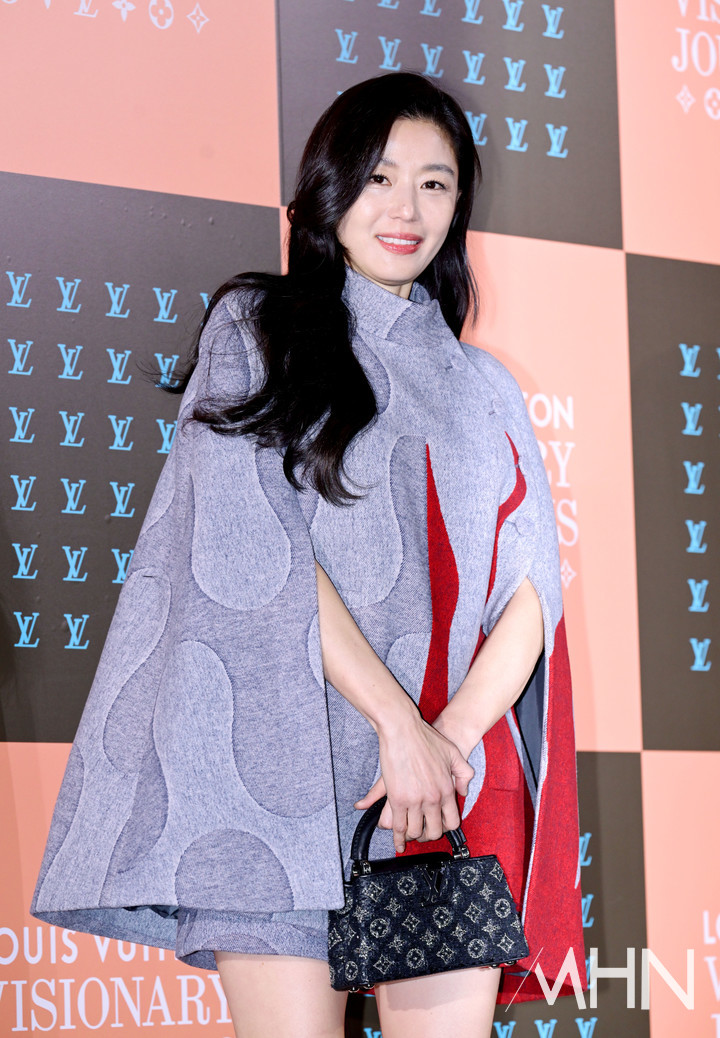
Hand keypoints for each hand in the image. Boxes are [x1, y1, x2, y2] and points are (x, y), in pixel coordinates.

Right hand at [354, 715, 473, 852]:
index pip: (452, 821)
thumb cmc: (426, 738)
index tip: (439, 827)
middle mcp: (432, 799)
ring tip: (409, 835)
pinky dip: (398, 837)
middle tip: (422, 833)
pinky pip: (398, 826)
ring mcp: (414, 801)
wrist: (403, 729)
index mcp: (447, 790)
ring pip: (415, 831)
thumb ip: (464, 773)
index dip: (446, 828)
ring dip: (412, 836)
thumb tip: (463, 791)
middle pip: (433, 831)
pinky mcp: (397, 799)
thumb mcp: (453, 753)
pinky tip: (398, 840)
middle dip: (428, 835)